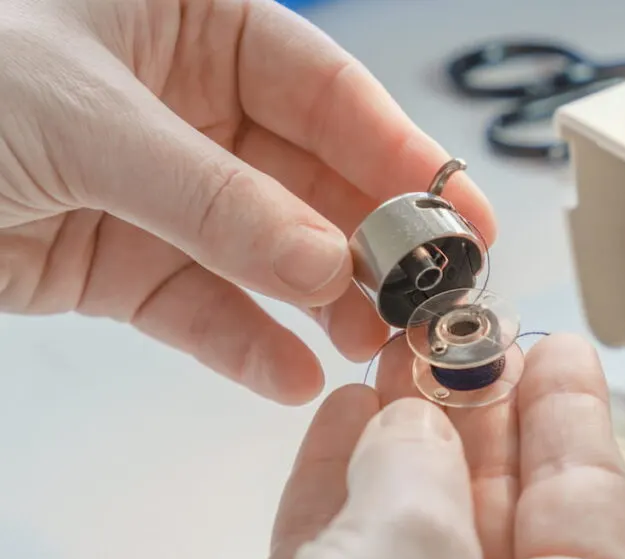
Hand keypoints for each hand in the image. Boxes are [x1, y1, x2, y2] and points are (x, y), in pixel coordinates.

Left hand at [0, 0, 494, 403]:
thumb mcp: (86, 117)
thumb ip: (214, 195)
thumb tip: (318, 258)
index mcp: (192, 24)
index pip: (322, 87)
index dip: (395, 147)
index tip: (454, 204)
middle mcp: (187, 106)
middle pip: (309, 176)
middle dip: (369, 237)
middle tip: (425, 289)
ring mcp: (161, 190)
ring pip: (266, 249)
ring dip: (321, 299)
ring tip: (373, 343)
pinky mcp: (122, 263)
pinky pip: (199, 306)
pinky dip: (242, 342)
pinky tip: (291, 372)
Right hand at [260, 333, 624, 558]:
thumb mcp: (414, 554)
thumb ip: (419, 472)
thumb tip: (408, 426)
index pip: (585, 495)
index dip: (570, 411)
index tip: (561, 346)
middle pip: (498, 497)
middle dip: (474, 405)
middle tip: (459, 332)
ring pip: (416, 521)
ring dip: (400, 434)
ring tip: (392, 356)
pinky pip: (345, 553)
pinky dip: (337, 488)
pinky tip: (340, 419)